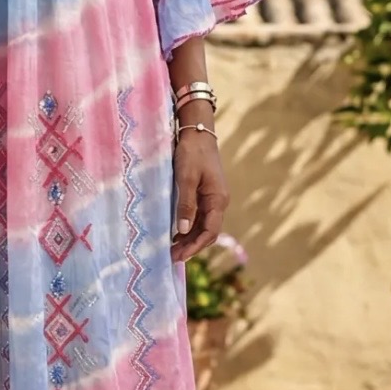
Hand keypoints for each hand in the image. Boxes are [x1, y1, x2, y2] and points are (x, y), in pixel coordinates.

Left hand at [170, 128, 228, 263]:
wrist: (198, 132)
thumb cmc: (192, 153)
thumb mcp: (186, 179)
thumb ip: (186, 205)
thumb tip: (183, 231)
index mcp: (218, 200)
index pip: (210, 232)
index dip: (195, 246)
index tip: (180, 257)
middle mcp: (218, 202)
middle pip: (207, 232)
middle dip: (192, 246)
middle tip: (172, 257)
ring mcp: (212, 198)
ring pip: (203, 225)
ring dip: (189, 238)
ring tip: (172, 249)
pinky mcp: (205, 193)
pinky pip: (199, 216)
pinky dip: (189, 227)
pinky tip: (176, 234)